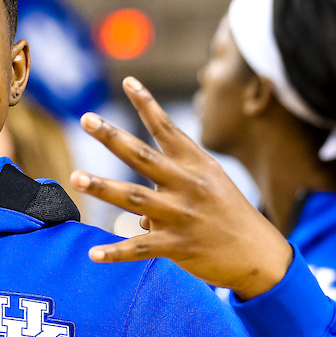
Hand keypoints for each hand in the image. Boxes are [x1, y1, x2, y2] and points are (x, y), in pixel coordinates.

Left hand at [70, 77, 291, 300]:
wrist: (260, 255)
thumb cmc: (230, 216)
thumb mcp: (210, 188)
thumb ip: (171, 191)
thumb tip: (139, 217)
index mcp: (196, 165)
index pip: (168, 128)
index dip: (147, 104)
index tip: (127, 81)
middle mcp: (187, 185)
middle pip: (142, 156)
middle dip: (113, 137)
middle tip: (86, 119)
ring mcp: (181, 215)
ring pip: (134, 198)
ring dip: (102, 187)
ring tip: (75, 177)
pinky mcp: (178, 246)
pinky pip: (140, 247)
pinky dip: (116, 251)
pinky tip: (93, 254)